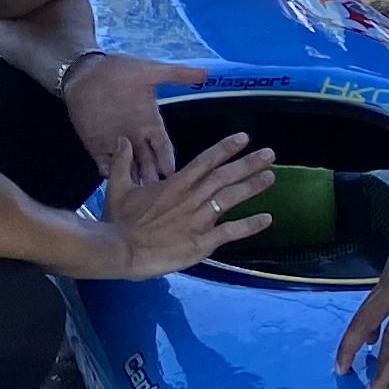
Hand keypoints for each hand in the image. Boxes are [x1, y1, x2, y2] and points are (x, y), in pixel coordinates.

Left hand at [59, 52, 195, 186]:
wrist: (85, 72)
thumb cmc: (119, 71)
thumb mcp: (149, 71)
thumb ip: (176, 74)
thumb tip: (206, 73)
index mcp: (151, 123)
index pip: (164, 148)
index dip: (168, 160)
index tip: (176, 175)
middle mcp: (136, 137)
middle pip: (149, 164)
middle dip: (154, 178)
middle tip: (160, 195)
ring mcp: (117, 144)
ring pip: (130, 169)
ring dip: (134, 181)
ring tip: (140, 197)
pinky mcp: (97, 146)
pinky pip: (105, 166)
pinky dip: (108, 174)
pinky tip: (113, 182)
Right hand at [92, 133, 274, 278]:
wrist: (121, 250)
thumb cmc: (119, 221)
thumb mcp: (117, 187)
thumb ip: (122, 162)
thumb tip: (122, 139)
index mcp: (175, 184)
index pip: (205, 161)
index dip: (226, 148)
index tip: (244, 138)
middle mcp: (191, 198)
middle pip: (224, 176)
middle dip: (248, 163)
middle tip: (270, 153)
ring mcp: (199, 220)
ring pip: (230, 198)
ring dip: (252, 187)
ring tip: (271, 177)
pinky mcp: (202, 242)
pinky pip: (231, 232)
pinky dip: (250, 225)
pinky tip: (267, 219)